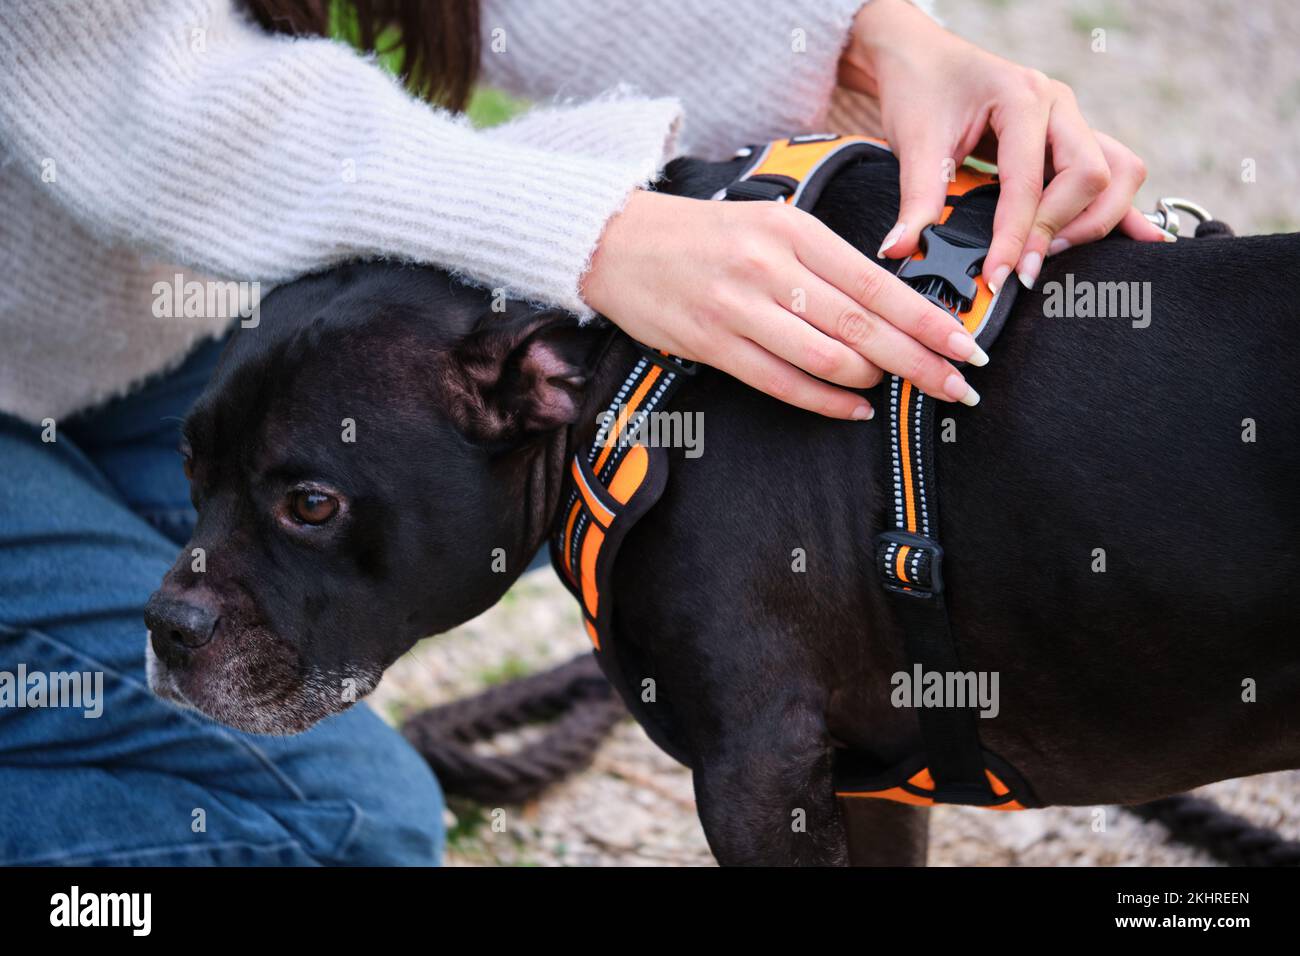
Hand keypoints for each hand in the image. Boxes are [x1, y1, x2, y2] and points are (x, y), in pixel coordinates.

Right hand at [581, 190, 984, 420]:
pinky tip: (854, 409)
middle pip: (864, 327)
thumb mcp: (771, 224)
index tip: (966, 346)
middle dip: (920, 363)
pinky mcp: (713, 344)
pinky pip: (783, 384)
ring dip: (873, 382)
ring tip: (898, 391)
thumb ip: (825, 262)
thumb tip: (890, 307)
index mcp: (796, 231)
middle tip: (958, 387)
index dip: (929, 321)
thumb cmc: (703, 236)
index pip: (879, 284)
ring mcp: (740, 309)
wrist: (617, 242)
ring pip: (828, 359)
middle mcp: (772, 268)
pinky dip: (827, 402)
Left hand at [839, 0, 1169, 290]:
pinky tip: (1141, 238)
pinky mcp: (1072, 140)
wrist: (922, 57)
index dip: (1016, 236)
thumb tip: (902, 250)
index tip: (1001, 277)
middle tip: (1024, 266)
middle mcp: (1059, 106)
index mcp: (1022, 98)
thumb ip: (915, 200)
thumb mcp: (914, 144)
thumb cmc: (921, 90)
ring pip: (1119, 172)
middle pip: (1093, 176)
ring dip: (1094, 220)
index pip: (1031, 182)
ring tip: (1050, 252)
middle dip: (1061, 229)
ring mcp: (1072, 121)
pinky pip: (1114, 171)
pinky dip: (1122, 208)